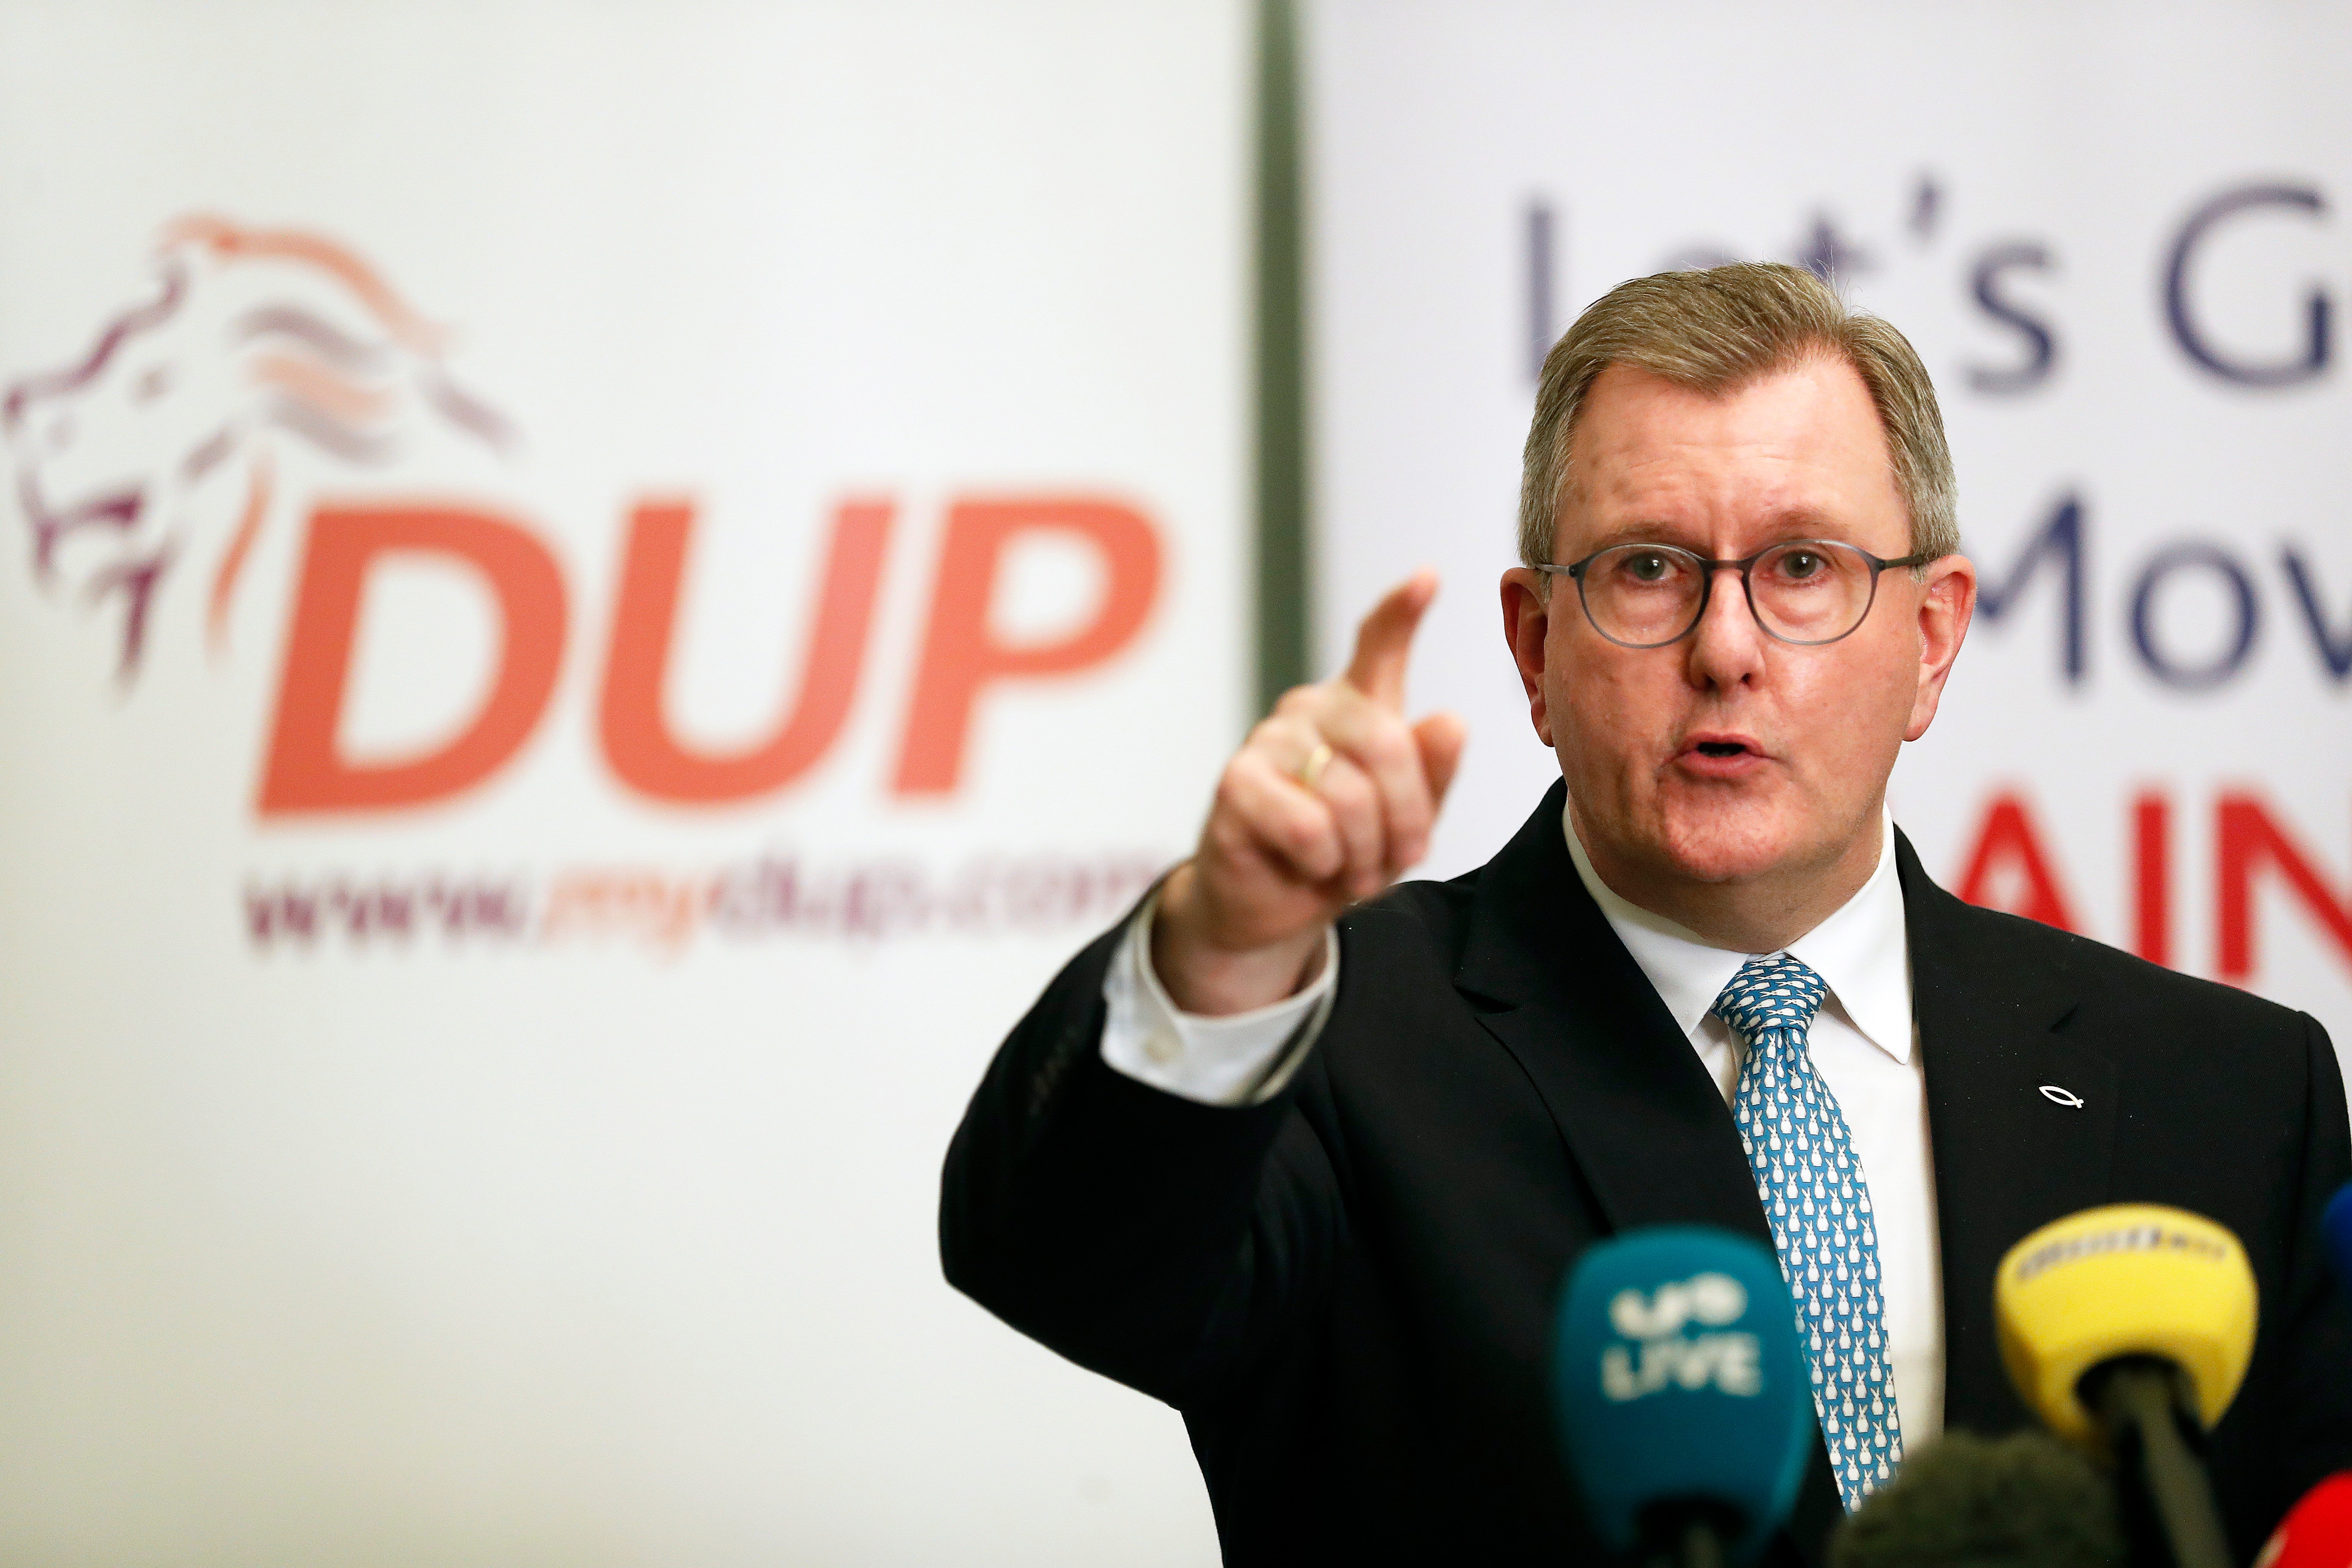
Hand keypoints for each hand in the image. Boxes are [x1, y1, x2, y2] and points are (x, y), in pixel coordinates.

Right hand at [1152, 570, 1466, 1014]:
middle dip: (1406, 817)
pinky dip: (1323, 862)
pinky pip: (1308, 826)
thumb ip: (1430, 773)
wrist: (1273, 906)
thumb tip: (1451, 721)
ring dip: (1365, 852)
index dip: (1401, 612)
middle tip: (1400, 857)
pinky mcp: (1236, 784)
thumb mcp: (1405, 820)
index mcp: (1358, 707)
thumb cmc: (1344, 851)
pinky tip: (1310, 865)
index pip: (1378, 645)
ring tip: (1352, 867)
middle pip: (1387, 742)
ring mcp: (1268, 741)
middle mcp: (1311, 709)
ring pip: (1349, 795)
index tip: (1426, 578)